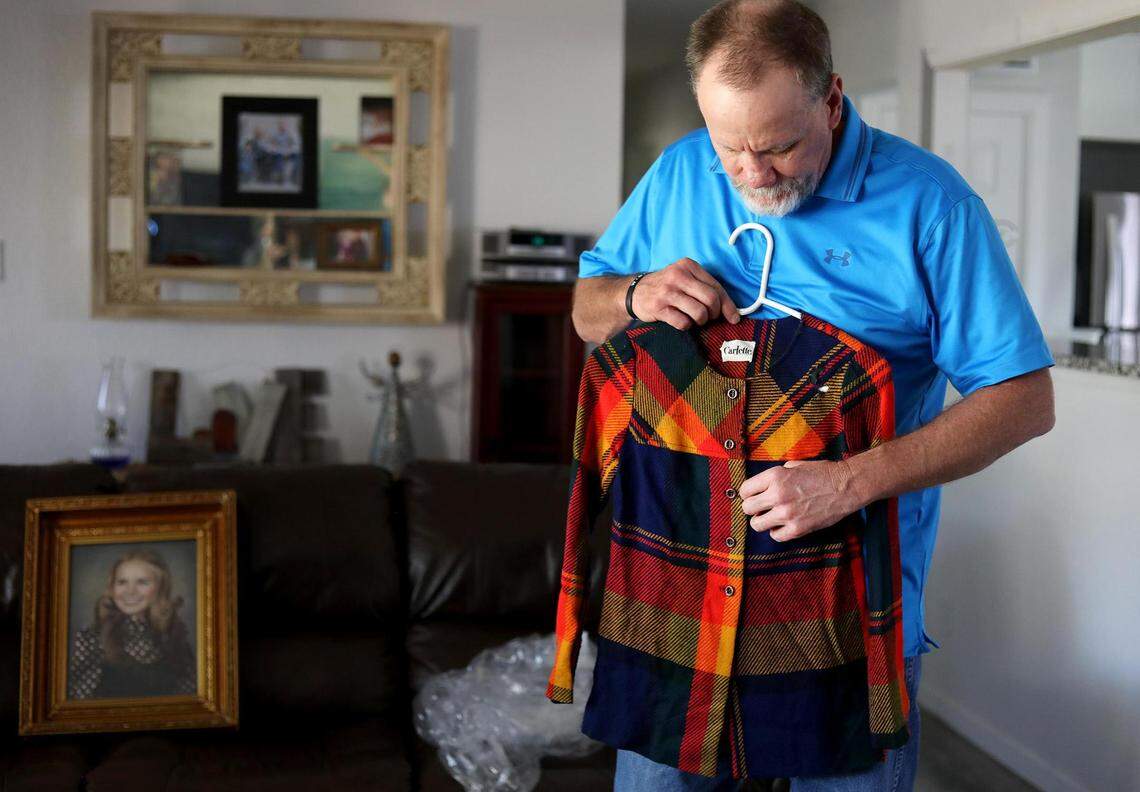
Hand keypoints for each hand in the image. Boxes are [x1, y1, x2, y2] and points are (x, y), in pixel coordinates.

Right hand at [630, 258, 740, 329]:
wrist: (635, 292)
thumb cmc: (666, 287)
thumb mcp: (684, 278)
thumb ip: (704, 288)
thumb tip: (730, 310)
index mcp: (688, 266)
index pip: (716, 287)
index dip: (728, 305)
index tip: (734, 317)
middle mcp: (678, 275)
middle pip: (710, 300)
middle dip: (714, 314)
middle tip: (709, 318)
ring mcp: (667, 291)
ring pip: (699, 312)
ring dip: (700, 321)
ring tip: (694, 319)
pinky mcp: (658, 307)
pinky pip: (683, 323)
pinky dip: (686, 326)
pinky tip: (680, 321)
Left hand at [738, 459, 860, 541]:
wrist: (846, 486)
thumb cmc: (822, 473)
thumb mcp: (794, 466)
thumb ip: (776, 476)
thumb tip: (761, 485)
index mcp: (774, 476)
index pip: (744, 490)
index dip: (748, 494)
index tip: (754, 496)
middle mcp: (777, 495)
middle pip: (746, 508)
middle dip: (752, 508)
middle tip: (761, 507)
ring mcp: (786, 514)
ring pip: (756, 525)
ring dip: (762, 521)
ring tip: (771, 517)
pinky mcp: (797, 529)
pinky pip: (775, 536)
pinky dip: (777, 531)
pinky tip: (784, 524)